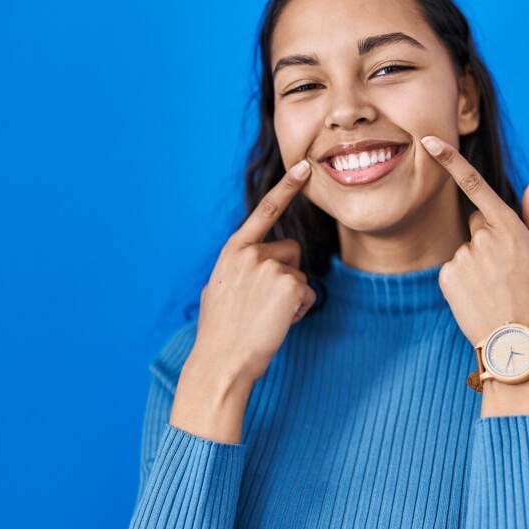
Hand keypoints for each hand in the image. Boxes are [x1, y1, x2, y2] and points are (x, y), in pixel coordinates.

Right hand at [190, 158, 316, 385]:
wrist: (222, 361)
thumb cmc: (221, 331)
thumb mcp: (221, 288)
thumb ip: (241, 268)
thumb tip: (258, 266)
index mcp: (233, 251)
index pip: (265, 211)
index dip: (287, 188)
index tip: (306, 167)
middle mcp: (251, 253)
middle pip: (291, 252)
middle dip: (287, 275)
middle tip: (262, 305)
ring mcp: (270, 267)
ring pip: (300, 275)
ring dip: (291, 297)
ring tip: (265, 317)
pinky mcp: (289, 285)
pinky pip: (307, 294)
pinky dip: (298, 311)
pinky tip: (277, 322)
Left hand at [421, 135, 528, 347]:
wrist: (516, 348)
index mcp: (512, 231)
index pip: (476, 187)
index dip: (450, 161)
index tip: (429, 141)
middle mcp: (484, 240)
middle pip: (478, 224)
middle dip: (489, 238)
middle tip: (508, 272)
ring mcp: (463, 258)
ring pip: (467, 248)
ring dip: (478, 263)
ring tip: (496, 290)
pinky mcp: (447, 276)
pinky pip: (454, 267)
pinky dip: (464, 279)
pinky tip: (479, 297)